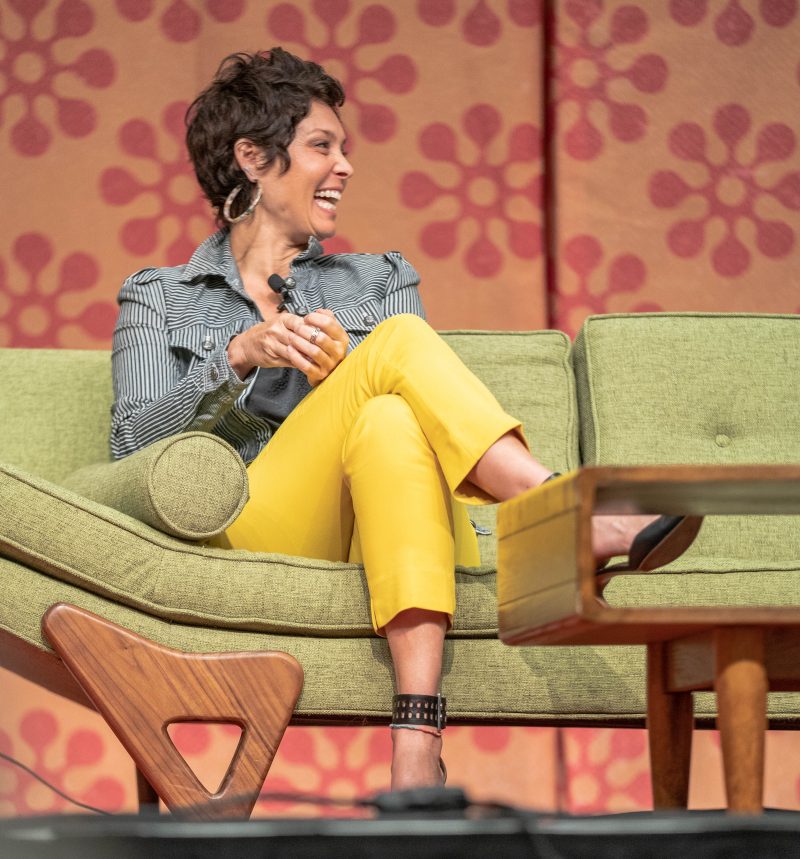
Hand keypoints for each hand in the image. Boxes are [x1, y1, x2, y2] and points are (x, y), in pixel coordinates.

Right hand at [227, 309, 347, 384]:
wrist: (246, 345)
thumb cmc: (269, 334)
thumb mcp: (283, 324)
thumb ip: (300, 327)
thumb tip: (321, 333)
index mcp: (283, 319)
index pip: (302, 323)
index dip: (314, 330)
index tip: (325, 337)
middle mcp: (277, 329)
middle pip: (300, 336)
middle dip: (314, 344)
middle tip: (327, 350)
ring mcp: (273, 342)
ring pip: (295, 348)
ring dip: (308, 354)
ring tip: (320, 358)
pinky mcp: (271, 354)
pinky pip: (288, 358)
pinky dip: (299, 361)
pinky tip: (308, 364)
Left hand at [289, 308, 348, 385]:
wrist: (328, 371)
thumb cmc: (327, 348)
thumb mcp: (331, 332)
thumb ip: (328, 319)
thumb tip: (320, 310)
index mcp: (342, 339)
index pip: (329, 323)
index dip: (315, 318)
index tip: (306, 318)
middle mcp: (338, 352)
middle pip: (321, 338)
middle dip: (305, 331)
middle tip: (296, 328)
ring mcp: (330, 365)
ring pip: (314, 352)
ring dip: (299, 343)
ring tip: (291, 337)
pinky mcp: (320, 375)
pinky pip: (307, 366)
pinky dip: (296, 357)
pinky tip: (290, 349)